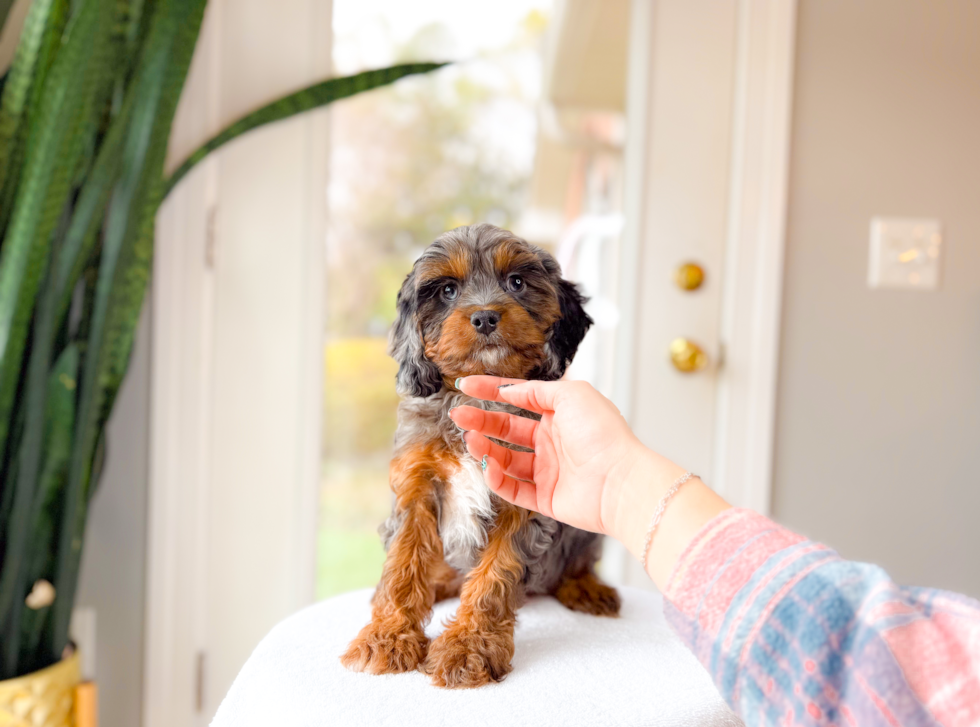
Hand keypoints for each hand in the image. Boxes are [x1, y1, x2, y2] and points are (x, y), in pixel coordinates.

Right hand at [450, 376, 652, 537]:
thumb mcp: (571, 395)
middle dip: (481, 421)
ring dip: (486, 449)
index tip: (466, 387)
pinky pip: (514, 489)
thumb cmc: (603, 434)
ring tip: (470, 441)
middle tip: (458, 416)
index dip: (491, 391)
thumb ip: (537, 391)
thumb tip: (510, 391)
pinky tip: (488, 467)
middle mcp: (553, 442)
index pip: (519, 399)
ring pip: (506, 459)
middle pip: (507, 429)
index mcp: (561, 414)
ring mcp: (549, 471)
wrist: (621, 481)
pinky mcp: (547, 498)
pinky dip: (498, 479)